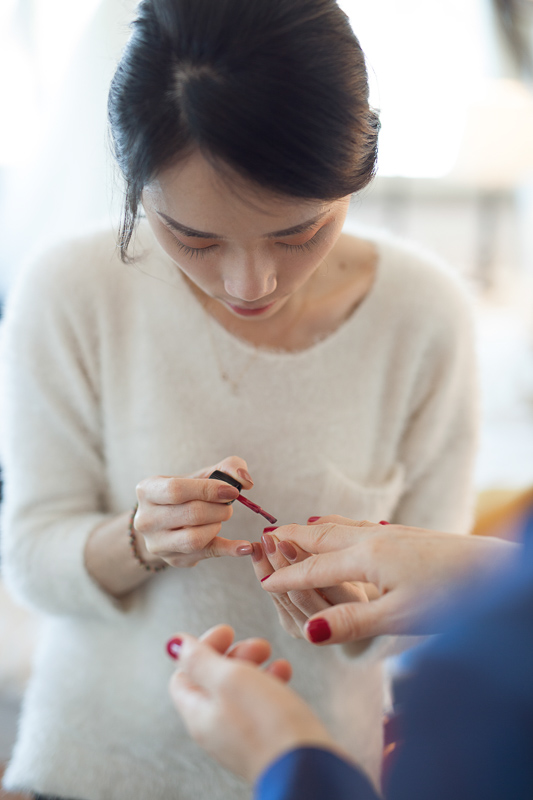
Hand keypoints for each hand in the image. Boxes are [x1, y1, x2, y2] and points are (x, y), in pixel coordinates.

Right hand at [134, 457, 253, 566]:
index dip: (208, 490)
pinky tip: (245, 547)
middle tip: (227, 506)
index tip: (231, 490)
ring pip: (194, 539)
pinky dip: (230, 550)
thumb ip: (227, 467)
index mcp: (147, 490)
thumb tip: (245, 480)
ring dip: (216, 526)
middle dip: (218, 509)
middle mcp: (146, 519)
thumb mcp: (200, 474)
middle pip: (191, 514)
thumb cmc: (187, 493)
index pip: (176, 490)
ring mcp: (157, 543)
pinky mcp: (174, 559)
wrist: (167, 521)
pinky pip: (206, 554)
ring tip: (219, 519)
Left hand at [169, 625, 339, 782]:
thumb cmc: (267, 723)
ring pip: (239, 692)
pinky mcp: (265, 740)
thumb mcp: (229, 680)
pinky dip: (270, 684)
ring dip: (254, 667)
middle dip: (234, 655)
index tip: (229, 632)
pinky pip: (260, 706)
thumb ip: (200, 660)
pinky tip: (286, 674)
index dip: (203, 648)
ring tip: (274, 656)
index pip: (184, 674)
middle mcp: (216, 728)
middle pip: (212, 682)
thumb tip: (176, 645)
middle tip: (259, 645)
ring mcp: (241, 737)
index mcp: (199, 713)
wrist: (307, 768)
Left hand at [251, 530, 368, 639]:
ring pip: (285, 598)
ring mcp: (311, 631)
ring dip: (268, 569)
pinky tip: (258, 556)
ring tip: (259, 544)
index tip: (285, 538)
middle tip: (268, 538)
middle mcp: (335, 623)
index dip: (301, 559)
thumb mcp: (353, 559)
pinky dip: (266, 576)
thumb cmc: (355, 575)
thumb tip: (309, 522)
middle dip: (280, 563)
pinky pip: (277, 601)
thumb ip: (335, 545)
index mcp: (358, 604)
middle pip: (301, 592)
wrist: (351, 614)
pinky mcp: (294, 629)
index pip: (324, 582)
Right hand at [260, 516, 517, 643]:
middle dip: (291, 539)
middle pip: (321, 537)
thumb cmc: (452, 595)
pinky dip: (336, 527)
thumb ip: (352, 621)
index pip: (314, 568)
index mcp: (366, 558)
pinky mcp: (404, 535)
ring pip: (339, 528)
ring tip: (293, 529)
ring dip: (311, 530)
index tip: (260, 582)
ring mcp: (390, 534)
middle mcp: (373, 540)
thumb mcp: (400, 615)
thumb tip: (310, 631)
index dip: (286, 578)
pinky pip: (357, 527)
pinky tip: (342, 529)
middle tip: (264, 538)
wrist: (494, 569)